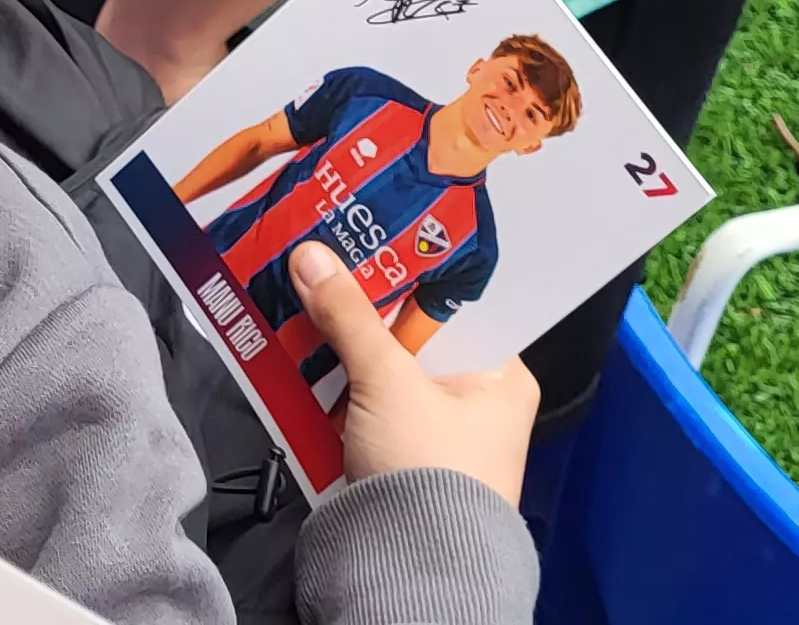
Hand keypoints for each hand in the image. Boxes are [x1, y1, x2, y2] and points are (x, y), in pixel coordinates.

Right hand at [289, 243, 538, 503]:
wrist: (414, 571)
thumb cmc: (431, 473)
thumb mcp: (388, 381)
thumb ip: (349, 315)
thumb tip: (313, 257)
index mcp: (500, 375)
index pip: (458, 301)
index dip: (412, 264)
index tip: (369, 228)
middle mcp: (474, 399)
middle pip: (413, 330)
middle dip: (365, 301)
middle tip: (323, 255)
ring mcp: (433, 428)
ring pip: (383, 363)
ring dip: (343, 339)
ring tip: (301, 293)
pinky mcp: (396, 452)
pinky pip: (364, 398)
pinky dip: (335, 379)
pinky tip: (298, 350)